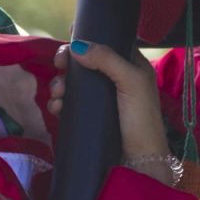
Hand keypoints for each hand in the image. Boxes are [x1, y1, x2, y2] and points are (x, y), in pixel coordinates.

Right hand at [47, 41, 172, 181]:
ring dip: (60, 84)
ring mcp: (100, 99)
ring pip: (73, 83)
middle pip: (84, 62)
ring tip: (58, 94)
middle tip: (58, 65)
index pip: (106, 43)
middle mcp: (114, 79)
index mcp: (130, 65)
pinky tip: (58, 108)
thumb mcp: (130, 81)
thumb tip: (76, 46)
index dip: (87, 39)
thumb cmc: (141, 118)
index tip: (70, 38)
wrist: (139, 160)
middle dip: (67, 63)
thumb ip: (106, 59)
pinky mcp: (89, 117)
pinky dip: (59, 103)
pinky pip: (68, 104)